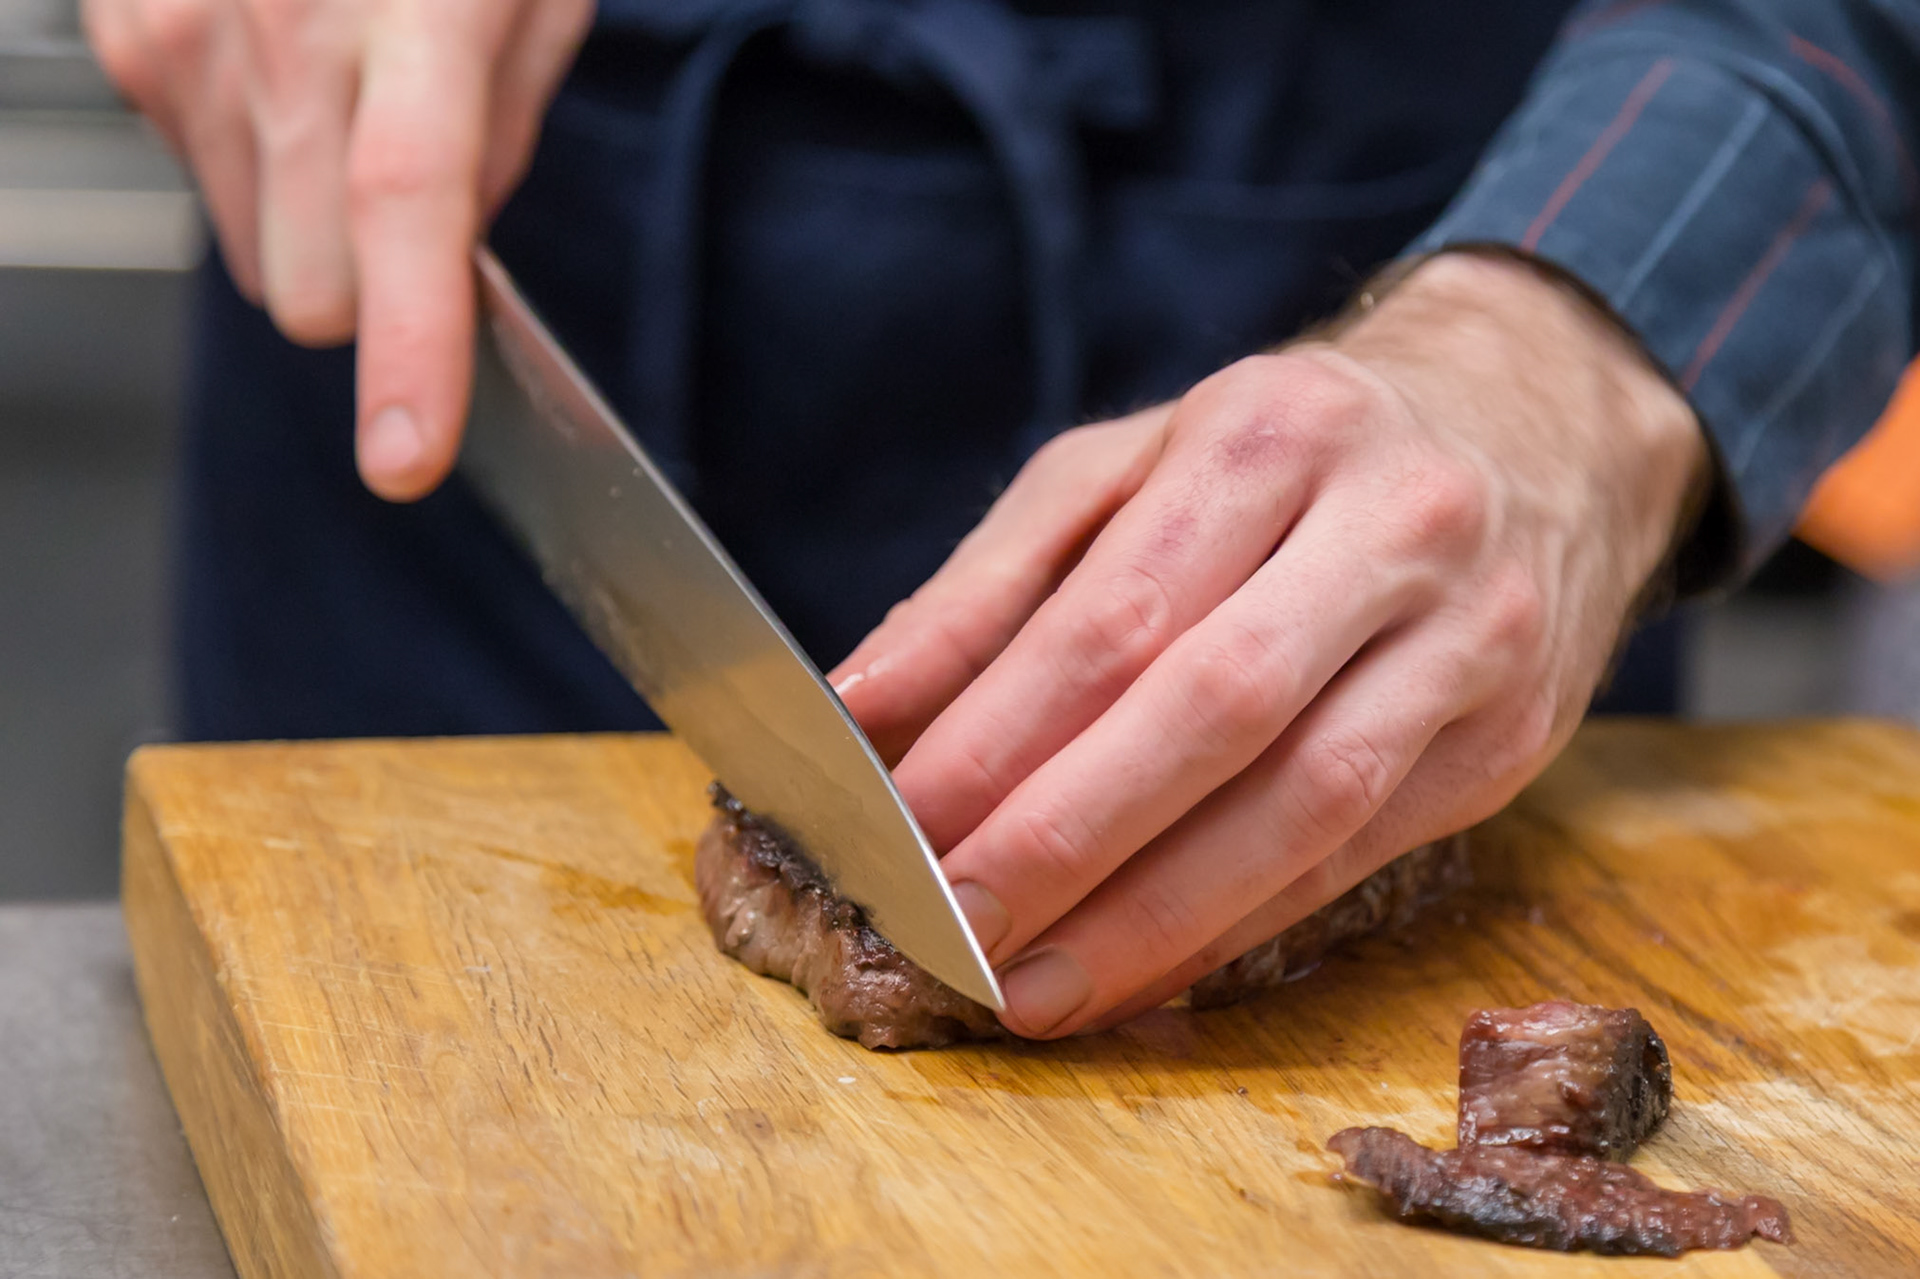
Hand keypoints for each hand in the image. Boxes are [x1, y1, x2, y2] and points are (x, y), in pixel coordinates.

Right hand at [83, 0, 592, 498]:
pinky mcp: (126, 39)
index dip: (409, 350)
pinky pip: (200, 179)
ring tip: (350, 99)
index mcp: (416, 16)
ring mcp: (183, 39)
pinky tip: (286, 72)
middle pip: (313, 290)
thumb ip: (500, 135)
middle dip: (373, 293)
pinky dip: (255, 161)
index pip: (408, 212)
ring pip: (255, 255)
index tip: (406, 456)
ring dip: (312, 222)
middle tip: (414, 188)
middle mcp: (281, 35)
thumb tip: (454, 255)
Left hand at [832, 252, 1706, 1037]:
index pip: (1119, 612)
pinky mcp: (1510, 740)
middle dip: (1067, 836)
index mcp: (1270, 435)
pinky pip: (1357, 854)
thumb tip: (864, 706)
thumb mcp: (1129, 466)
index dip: (1000, 736)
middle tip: (951, 926)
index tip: (899, 829)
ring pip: (1304, 801)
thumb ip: (992, 583)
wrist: (1539, 428)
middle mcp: (1391, 526)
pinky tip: (1140, 970)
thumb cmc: (1291, 453)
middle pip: (1216, 707)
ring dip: (1153, 916)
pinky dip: (1235, 923)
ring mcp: (1472, 638)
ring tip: (1031, 985)